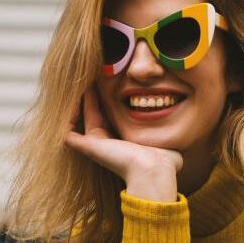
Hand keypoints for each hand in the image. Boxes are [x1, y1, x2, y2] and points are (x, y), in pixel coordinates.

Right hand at [64, 84, 182, 201]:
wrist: (153, 168)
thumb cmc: (164, 160)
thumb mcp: (168, 146)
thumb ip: (169, 143)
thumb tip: (178, 151)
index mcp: (124, 143)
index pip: (112, 118)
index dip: (109, 100)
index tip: (111, 81)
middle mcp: (108, 144)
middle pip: (93, 114)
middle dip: (92, 95)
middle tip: (93, 74)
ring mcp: (95, 146)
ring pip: (79, 119)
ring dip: (79, 100)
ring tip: (80, 79)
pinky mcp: (88, 147)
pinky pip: (68, 132)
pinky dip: (65, 118)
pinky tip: (66, 99)